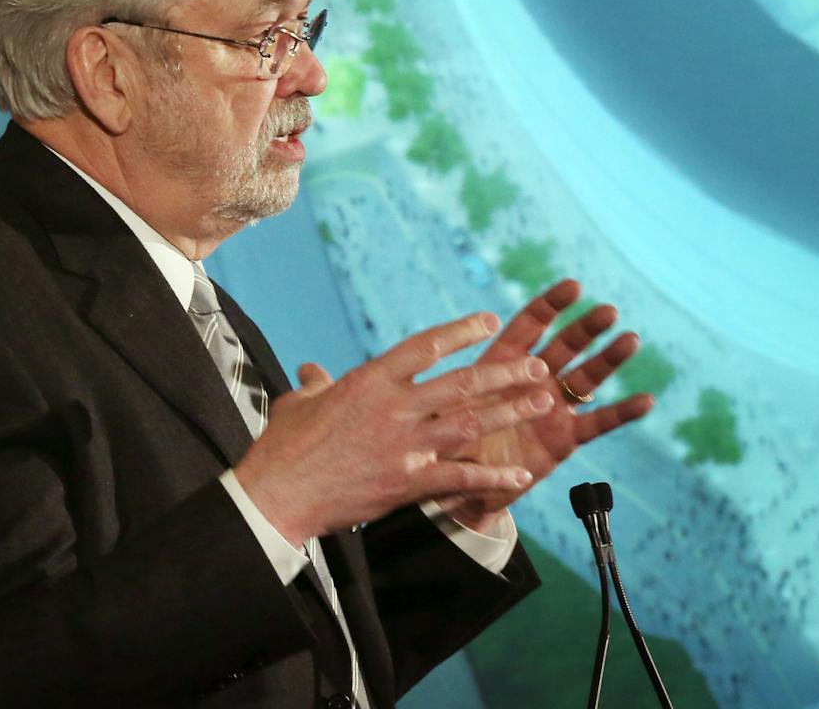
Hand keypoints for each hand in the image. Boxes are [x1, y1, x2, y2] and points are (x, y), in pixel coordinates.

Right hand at [233, 312, 558, 546]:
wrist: (277, 497)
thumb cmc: (283, 449)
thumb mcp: (299, 404)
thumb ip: (317, 384)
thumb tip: (313, 370)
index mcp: (371, 381)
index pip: (425, 346)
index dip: (461, 331)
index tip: (490, 320)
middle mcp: (395, 408)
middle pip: (462, 383)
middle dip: (505, 373)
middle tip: (537, 366)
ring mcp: (404, 445)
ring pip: (469, 423)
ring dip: (510, 412)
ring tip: (542, 404)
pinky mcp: (407, 482)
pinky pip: (459, 476)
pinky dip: (492, 477)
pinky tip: (519, 476)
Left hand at [434, 279, 656, 529]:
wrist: (460, 487)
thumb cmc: (446, 443)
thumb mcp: (443, 414)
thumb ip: (453, 397)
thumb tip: (444, 381)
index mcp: (501, 364)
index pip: (529, 326)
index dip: (551, 305)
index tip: (574, 286)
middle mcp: (533, 379)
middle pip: (564, 345)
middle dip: (585, 327)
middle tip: (607, 311)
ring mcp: (552, 406)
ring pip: (586, 377)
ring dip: (609, 359)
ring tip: (630, 339)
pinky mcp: (565, 437)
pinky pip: (598, 422)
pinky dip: (622, 412)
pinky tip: (646, 400)